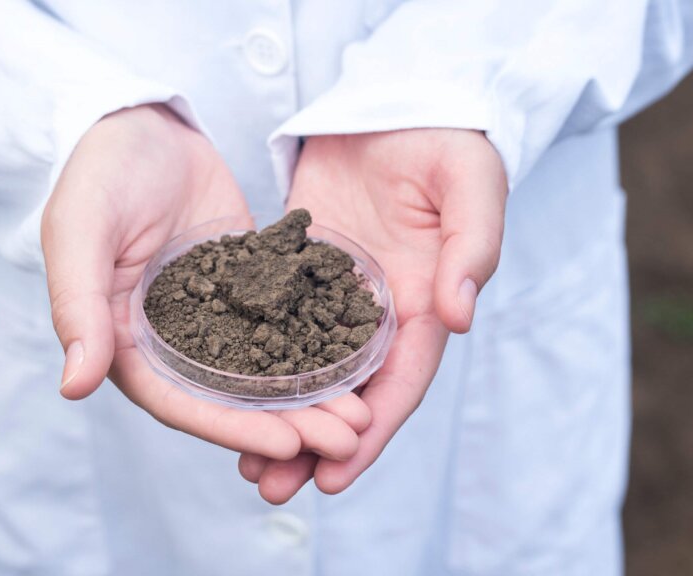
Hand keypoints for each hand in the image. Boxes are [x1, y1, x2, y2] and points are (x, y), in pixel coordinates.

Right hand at [42, 104, 369, 462]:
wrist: (143, 124)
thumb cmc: (98, 174)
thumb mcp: (81, 232)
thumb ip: (78, 306)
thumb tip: (75, 386)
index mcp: (126, 344)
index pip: (180, 402)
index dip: (231, 427)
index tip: (288, 444)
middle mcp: (173, 343)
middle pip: (231, 399)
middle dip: (288, 423)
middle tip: (347, 439)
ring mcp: (214, 316)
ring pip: (264, 370)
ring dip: (310, 396)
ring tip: (361, 413)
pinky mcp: (248, 287)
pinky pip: (284, 322)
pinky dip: (317, 344)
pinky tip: (359, 357)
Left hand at [238, 129, 506, 502]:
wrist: (398, 102)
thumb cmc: (447, 141)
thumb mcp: (470, 185)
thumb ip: (471, 245)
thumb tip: (460, 314)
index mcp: (425, 305)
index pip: (399, 383)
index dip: (370, 434)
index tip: (335, 477)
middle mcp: (378, 313)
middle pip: (347, 393)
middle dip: (313, 443)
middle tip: (271, 486)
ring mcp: (335, 296)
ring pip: (306, 369)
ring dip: (278, 416)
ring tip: (242, 460)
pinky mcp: (298, 270)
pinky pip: (274, 322)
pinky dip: (254, 360)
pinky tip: (221, 388)